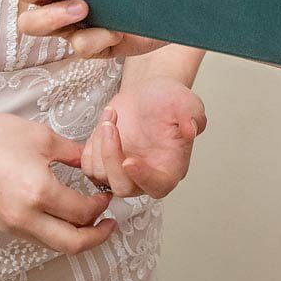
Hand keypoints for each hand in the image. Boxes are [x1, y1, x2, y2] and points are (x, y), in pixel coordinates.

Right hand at [0, 109, 115, 253]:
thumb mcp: (42, 137)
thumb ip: (73, 153)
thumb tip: (92, 163)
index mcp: (40, 193)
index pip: (82, 212)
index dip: (101, 205)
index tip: (107, 194)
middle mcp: (26, 217)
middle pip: (71, 243)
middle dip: (96, 237)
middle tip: (110, 224)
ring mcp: (11, 225)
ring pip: (53, 245)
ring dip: (75, 237)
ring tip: (89, 220)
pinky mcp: (0, 225)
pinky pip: (35, 238)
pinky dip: (54, 232)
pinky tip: (62, 215)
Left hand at [81, 77, 206, 198]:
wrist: (147, 93)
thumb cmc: (168, 100)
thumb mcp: (186, 102)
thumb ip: (193, 115)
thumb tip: (192, 128)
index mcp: (170, 168)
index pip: (157, 186)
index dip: (142, 178)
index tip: (129, 161)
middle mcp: (144, 176)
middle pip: (122, 187)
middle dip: (111, 157)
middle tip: (111, 126)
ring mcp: (121, 171)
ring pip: (100, 175)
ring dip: (100, 143)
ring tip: (112, 114)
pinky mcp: (103, 162)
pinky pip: (87, 164)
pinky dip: (89, 143)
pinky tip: (105, 121)